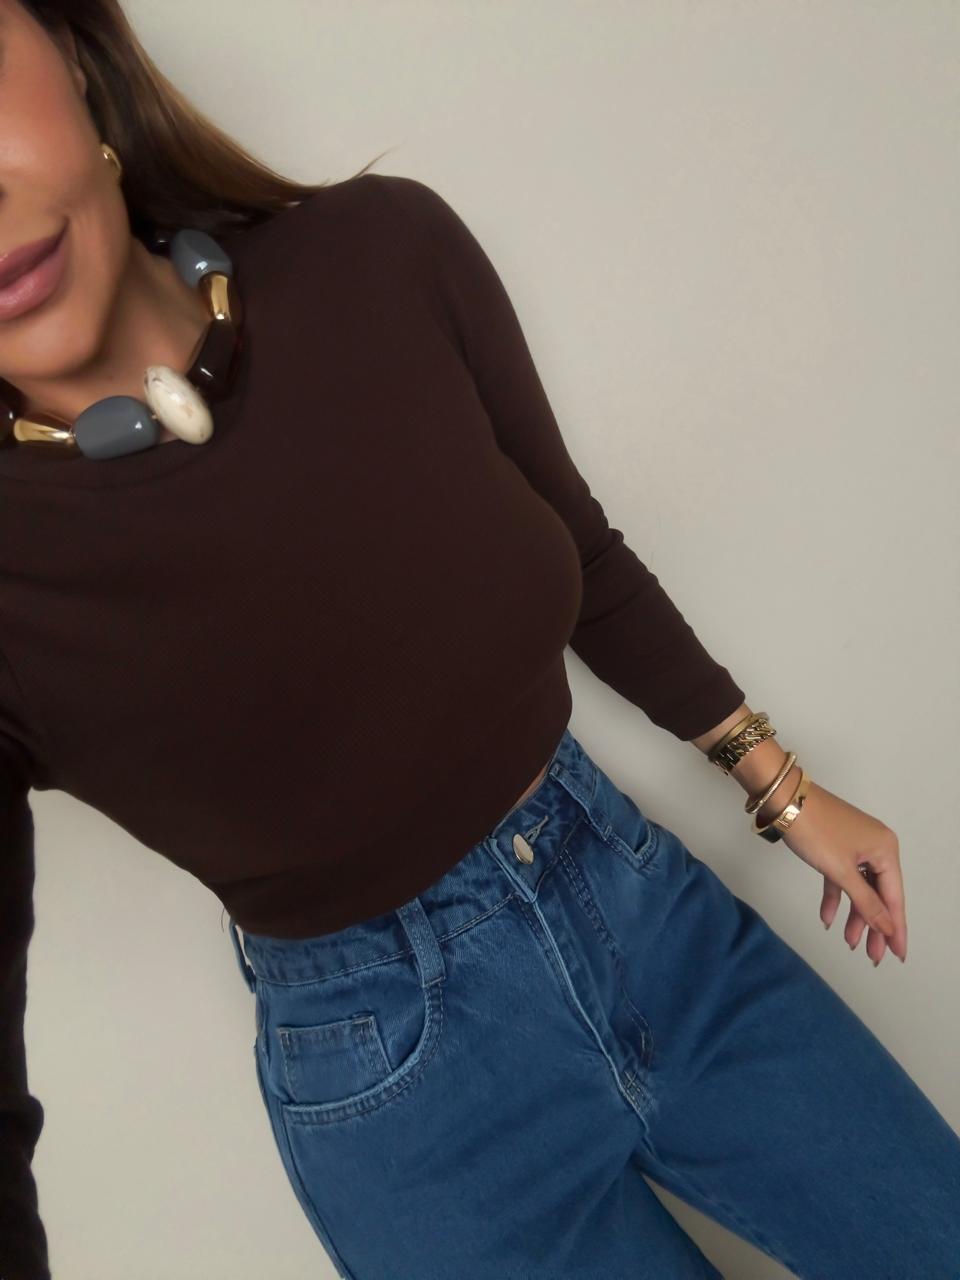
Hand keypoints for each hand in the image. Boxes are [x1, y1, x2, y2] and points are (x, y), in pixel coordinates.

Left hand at [777, 780, 906, 965]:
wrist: (783, 798)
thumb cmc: (814, 830)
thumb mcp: (841, 870)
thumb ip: (865, 902)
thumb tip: (887, 926)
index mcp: (885, 849)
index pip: (894, 897)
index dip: (895, 928)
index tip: (897, 954)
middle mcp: (876, 846)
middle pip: (878, 894)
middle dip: (874, 925)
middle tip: (872, 956)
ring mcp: (856, 845)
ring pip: (860, 887)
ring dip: (854, 914)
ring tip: (849, 941)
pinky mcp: (837, 846)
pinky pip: (842, 877)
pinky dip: (836, 896)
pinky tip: (828, 917)